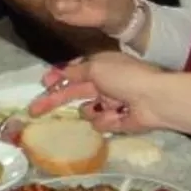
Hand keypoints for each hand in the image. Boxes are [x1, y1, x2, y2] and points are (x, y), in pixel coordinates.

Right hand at [32, 53, 168, 135]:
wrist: (155, 99)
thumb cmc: (126, 77)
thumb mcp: (97, 67)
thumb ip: (76, 71)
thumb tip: (60, 71)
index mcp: (100, 67)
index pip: (73, 73)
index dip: (58, 78)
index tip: (43, 83)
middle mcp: (103, 85)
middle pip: (73, 94)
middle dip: (55, 101)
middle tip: (34, 110)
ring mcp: (110, 104)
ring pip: (87, 112)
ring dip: (94, 110)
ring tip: (111, 107)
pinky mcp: (116, 122)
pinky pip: (101, 123)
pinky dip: (109, 119)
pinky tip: (121, 116)